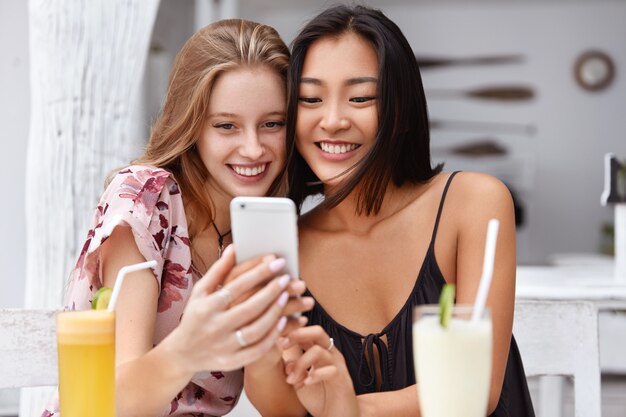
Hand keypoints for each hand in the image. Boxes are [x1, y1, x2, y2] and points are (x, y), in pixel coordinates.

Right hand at [165, 245, 290, 374]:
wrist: (183, 353)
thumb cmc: (196, 315)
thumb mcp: (200, 292)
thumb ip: (218, 271)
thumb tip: (235, 248)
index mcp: (206, 306)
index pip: (236, 286)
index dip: (258, 272)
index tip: (276, 260)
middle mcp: (215, 327)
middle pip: (249, 308)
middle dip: (271, 291)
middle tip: (287, 278)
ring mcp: (224, 346)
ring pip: (256, 330)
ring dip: (274, 313)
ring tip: (287, 296)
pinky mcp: (232, 361)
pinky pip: (257, 349)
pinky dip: (272, 336)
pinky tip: (283, 321)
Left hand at [282, 326, 358, 416]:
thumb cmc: (320, 398)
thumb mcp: (300, 381)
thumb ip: (292, 368)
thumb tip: (285, 359)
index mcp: (319, 351)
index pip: (307, 332)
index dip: (291, 329)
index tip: (276, 337)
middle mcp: (330, 354)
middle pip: (317, 332)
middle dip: (297, 334)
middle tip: (282, 345)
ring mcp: (338, 366)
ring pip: (319, 351)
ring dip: (301, 363)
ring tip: (291, 379)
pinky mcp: (343, 380)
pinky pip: (331, 370)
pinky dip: (315, 375)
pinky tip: (306, 383)